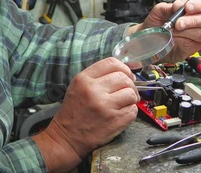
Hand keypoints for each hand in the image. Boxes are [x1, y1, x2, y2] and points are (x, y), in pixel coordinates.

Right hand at [32, 57, 139, 172]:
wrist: (67, 137)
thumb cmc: (74, 112)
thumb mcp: (78, 86)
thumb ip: (97, 76)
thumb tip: (124, 73)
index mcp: (84, 79)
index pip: (111, 63)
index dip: (123, 68)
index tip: (126, 74)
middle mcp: (94, 90)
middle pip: (124, 77)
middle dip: (130, 84)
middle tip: (128, 90)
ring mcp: (106, 106)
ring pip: (131, 93)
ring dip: (132, 98)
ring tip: (125, 102)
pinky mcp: (115, 120)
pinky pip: (133, 110)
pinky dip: (131, 111)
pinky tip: (122, 113)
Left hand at [127, 0, 200, 62]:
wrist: (149, 41)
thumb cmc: (156, 25)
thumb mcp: (158, 12)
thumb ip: (168, 6)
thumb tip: (179, 5)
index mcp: (191, 8)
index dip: (200, 3)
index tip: (187, 7)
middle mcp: (197, 19)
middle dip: (192, 19)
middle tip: (179, 22)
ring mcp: (197, 32)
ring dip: (187, 28)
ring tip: (174, 29)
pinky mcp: (195, 44)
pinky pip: (197, 40)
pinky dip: (186, 37)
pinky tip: (176, 36)